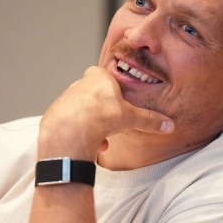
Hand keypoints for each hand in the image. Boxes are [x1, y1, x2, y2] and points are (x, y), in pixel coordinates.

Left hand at [38, 66, 173, 159]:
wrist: (71, 129)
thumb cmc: (100, 116)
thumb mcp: (131, 118)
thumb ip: (149, 120)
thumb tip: (167, 125)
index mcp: (98, 78)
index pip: (105, 77)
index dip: (112, 91)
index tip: (118, 104)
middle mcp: (79, 85)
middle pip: (93, 96)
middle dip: (102, 112)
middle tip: (111, 125)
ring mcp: (65, 99)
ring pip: (81, 111)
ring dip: (91, 125)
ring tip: (101, 140)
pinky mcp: (55, 115)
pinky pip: (70, 123)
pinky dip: (79, 133)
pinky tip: (87, 145)